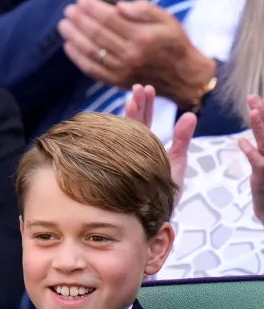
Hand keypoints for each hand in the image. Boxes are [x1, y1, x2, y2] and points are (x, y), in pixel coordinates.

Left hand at [59, 0, 216, 108]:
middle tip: (68, 10)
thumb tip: (117, 6)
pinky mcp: (116, 82)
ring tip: (64, 25)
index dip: (93, 9)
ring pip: (91, 51)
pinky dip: (77, 58)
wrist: (183, 76)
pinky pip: (91, 69)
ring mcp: (121, 70)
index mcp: (142, 37)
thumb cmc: (174, 43)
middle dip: (80, 21)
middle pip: (97, 34)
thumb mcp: (166, 19)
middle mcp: (130, 54)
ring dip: (74, 37)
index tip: (81, 1)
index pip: (110, 20)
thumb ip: (143, 9)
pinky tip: (69, 46)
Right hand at [124, 84, 196, 199]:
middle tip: (139, 87)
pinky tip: (124, 122)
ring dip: (132, 115)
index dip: (145, 106)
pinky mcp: (118, 172)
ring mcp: (123, 162)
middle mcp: (132, 153)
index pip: (142, 123)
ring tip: (135, 97)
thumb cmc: (163, 196)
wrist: (152, 221)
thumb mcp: (177, 164)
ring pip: (125, 134)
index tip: (146, 88)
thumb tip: (191, 115)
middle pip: (133, 124)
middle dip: (137, 105)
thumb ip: (182, 140)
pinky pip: (117, 151)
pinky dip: (120, 136)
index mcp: (145, 149)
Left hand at [238, 95, 263, 221]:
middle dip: (263, 113)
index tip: (254, 99)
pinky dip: (250, 151)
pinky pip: (258, 163)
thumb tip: (254, 125)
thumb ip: (260, 145)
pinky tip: (240, 140)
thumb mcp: (263, 163)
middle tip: (252, 98)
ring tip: (252, 111)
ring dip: (261, 127)